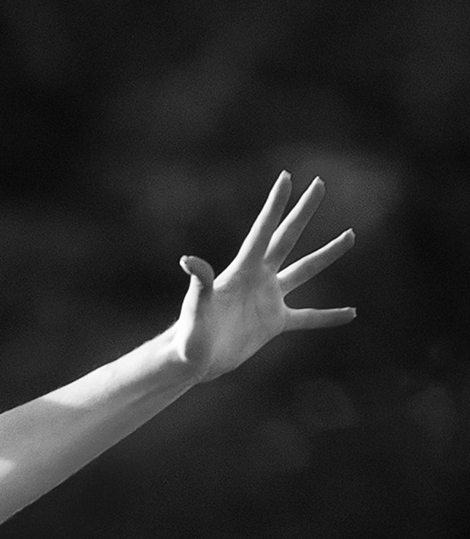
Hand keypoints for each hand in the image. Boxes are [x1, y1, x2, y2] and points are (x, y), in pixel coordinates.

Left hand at [174, 172, 355, 381]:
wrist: (193, 362)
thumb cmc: (189, 335)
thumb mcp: (195, 308)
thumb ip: (199, 284)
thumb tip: (188, 260)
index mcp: (242, 270)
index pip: (263, 230)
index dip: (275, 204)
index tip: (287, 177)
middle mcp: (259, 278)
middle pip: (287, 237)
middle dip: (304, 211)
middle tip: (320, 183)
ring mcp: (269, 299)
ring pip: (304, 270)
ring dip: (327, 254)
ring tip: (350, 236)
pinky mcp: (274, 323)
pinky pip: (308, 317)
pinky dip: (327, 317)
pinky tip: (350, 314)